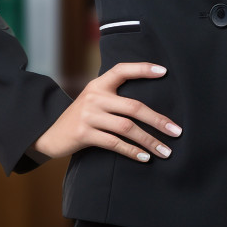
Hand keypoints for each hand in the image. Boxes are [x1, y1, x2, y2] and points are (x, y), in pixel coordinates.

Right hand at [30, 62, 182, 163]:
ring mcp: (89, 115)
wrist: (49, 133)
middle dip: (158, 120)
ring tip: (166, 151)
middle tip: (177, 131)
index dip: (143, 68)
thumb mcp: (95, 99)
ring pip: (127, 128)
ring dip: (149, 141)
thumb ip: (115, 96)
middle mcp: (95, 96)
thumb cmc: (82, 116)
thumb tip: (150, 105)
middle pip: (133, 107)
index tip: (164, 71)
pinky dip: (132, 151)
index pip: (123, 70)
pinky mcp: (83, 134)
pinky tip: (145, 157)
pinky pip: (114, 144)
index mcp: (99, 84)